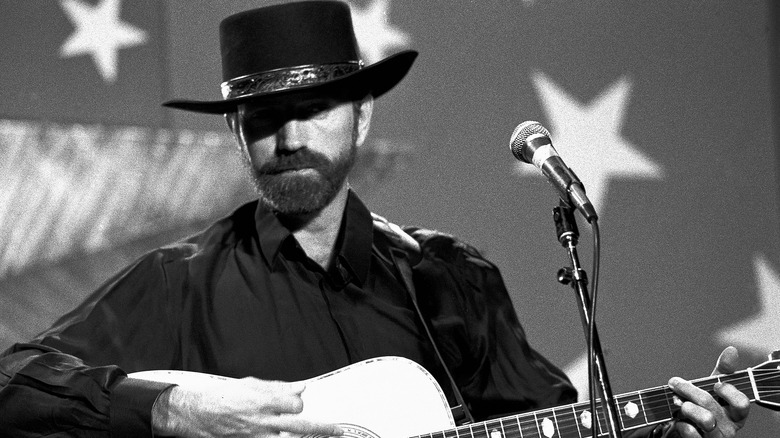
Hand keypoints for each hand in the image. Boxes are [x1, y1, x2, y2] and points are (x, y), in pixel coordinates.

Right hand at [153, 376, 342, 437]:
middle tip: (338, 430)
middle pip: (300, 425)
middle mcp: (263, 420)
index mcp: (263, 400)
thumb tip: (299, 388)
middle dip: (322, 428)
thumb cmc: (221, 397)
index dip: (298, 404)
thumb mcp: (249, 385)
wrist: (195, 414)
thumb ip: (276, 388)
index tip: (297, 404)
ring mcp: (257, 435)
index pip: (295, 404)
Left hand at [665, 346, 750, 437]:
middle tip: (676, 383)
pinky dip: (682, 426)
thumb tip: (731, 350)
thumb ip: (722, 372)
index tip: (716, 384)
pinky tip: (678, 422)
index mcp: (735, 413)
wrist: (687, 432)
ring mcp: (714, 437)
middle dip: (691, 391)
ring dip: (688, 409)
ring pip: (705, 421)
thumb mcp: (713, 389)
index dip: (728, 392)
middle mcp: (728, 426)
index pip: (741, 403)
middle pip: (712, 406)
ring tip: (680, 405)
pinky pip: (692, 435)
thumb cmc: (704, 408)